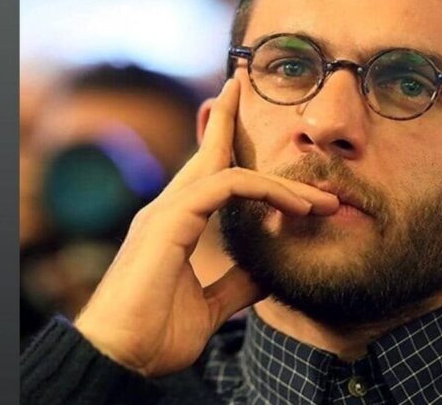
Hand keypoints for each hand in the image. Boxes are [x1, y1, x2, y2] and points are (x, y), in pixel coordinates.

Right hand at [73, 79, 338, 376]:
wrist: (122, 359)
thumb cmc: (154, 334)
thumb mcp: (212, 306)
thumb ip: (237, 284)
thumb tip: (268, 270)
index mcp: (175, 224)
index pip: (206, 173)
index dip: (224, 141)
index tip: (242, 114)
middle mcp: (170, 209)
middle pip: (208, 150)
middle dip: (230, 114)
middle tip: (247, 81)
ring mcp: (166, 211)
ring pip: (224, 166)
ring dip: (277, 177)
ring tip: (320, 200)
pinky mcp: (169, 221)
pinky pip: (226, 186)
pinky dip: (264, 191)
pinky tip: (297, 207)